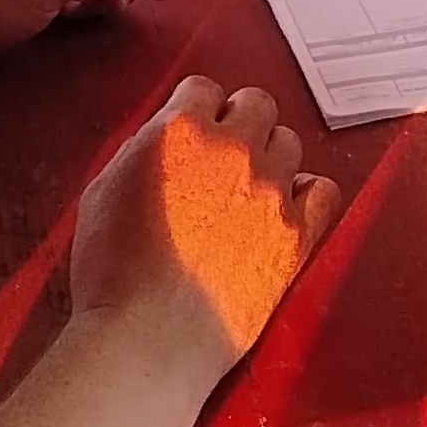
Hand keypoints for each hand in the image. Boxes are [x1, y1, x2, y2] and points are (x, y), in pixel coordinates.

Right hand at [67, 78, 339, 393]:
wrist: (148, 339)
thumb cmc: (113, 275)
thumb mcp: (102, 193)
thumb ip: (140, 151)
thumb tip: (162, 139)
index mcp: (179, 132)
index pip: (203, 88)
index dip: (196, 110)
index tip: (194, 130)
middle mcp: (232, 150)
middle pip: (256, 104)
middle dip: (238, 123)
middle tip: (222, 156)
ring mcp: (270, 191)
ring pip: (289, 142)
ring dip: (270, 157)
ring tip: (249, 188)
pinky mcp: (296, 235)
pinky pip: (324, 191)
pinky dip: (307, 193)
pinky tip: (285, 208)